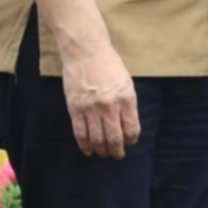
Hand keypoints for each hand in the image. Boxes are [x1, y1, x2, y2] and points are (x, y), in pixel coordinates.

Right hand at [60, 40, 139, 158]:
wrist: (86, 52)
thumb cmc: (109, 65)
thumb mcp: (126, 82)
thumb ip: (127, 103)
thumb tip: (127, 125)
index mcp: (126, 98)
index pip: (131, 128)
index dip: (131, 140)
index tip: (129, 143)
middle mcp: (110, 106)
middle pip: (114, 138)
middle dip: (117, 150)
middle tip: (117, 155)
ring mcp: (91, 108)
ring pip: (97, 139)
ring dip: (101, 150)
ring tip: (103, 153)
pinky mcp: (75, 108)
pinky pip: (80, 133)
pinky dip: (84, 145)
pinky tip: (88, 150)